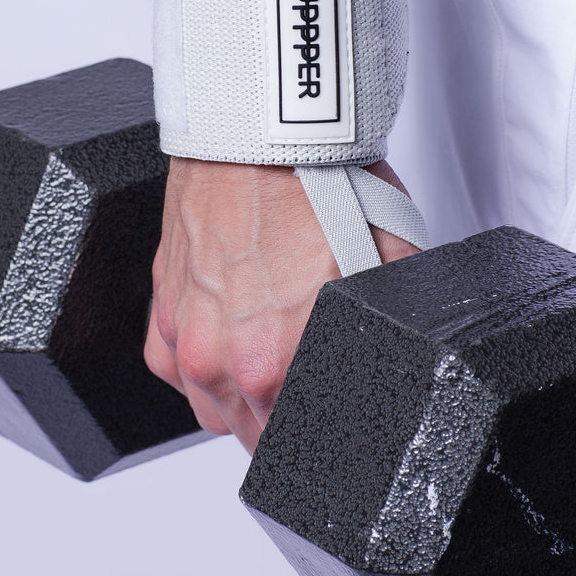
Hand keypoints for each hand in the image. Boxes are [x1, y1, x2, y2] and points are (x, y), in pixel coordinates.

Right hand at [144, 156, 418, 450]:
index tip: (339, 423)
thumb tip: (414, 360)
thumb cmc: (320, 178)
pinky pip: (178, 371)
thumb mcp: (390, 259)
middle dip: (286, 425)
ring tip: (276, 362)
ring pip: (213, 410)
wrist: (263, 126)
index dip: (325, 441)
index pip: (295, 448)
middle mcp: (217, 358)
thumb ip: (390, 323)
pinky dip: (204, 367)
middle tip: (316, 388)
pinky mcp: (162, 307)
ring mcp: (182, 334)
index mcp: (271, 363)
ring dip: (242, 402)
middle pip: (252, 437)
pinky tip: (235, 340)